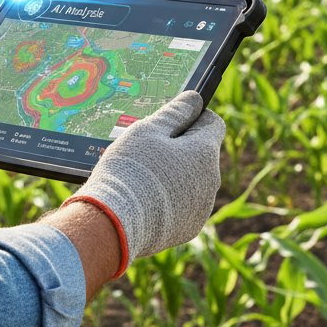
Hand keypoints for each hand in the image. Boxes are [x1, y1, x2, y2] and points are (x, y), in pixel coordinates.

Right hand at [63, 91, 224, 276]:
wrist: (115, 224)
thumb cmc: (131, 169)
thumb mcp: (148, 130)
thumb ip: (175, 112)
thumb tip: (195, 99)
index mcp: (205, 153)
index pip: (212, 123)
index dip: (191, 117)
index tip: (168, 122)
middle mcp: (212, 181)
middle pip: (201, 153)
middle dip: (180, 148)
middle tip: (146, 149)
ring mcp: (201, 208)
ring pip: (193, 180)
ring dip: (175, 174)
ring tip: (142, 176)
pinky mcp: (188, 228)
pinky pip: (184, 205)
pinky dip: (169, 199)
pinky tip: (144, 198)